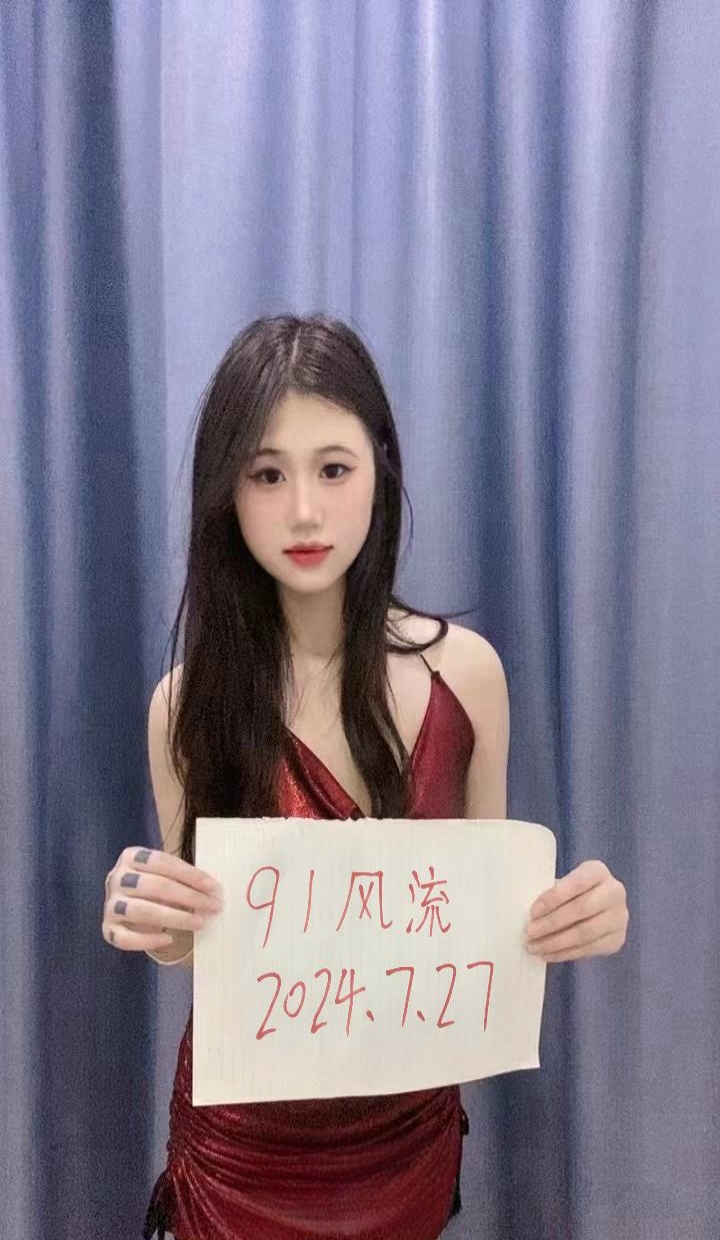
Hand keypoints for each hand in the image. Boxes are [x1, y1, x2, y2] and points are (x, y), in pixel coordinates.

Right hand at [102, 846, 222, 951]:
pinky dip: (147, 941)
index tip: (213, 887)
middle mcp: (116, 878)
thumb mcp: (164, 874)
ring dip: (175, 918)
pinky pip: (125, 938)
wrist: (125, 905)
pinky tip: (168, 939)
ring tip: (199, 923)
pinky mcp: (107, 929)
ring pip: (142, 911)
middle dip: (189, 897)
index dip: (190, 875)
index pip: (163, 862)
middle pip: (155, 886)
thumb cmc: (152, 886)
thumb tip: (213, 891)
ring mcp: (110, 904)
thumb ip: (182, 878)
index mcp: (131, 857)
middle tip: (213, 907)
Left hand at [525, 860, 627, 962]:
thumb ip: (552, 893)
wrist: (602, 905)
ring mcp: (619, 917)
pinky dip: (565, 953)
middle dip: (551, 923)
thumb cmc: (573, 891)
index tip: (532, 912)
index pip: (576, 883)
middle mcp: (614, 892)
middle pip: (581, 909)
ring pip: (585, 933)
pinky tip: (547, 954)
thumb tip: (531, 916)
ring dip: (555, 942)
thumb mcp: (565, 883)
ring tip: (534, 947)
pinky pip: (588, 949)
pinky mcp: (617, 939)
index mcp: (598, 871)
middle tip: (529, 932)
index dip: (553, 898)